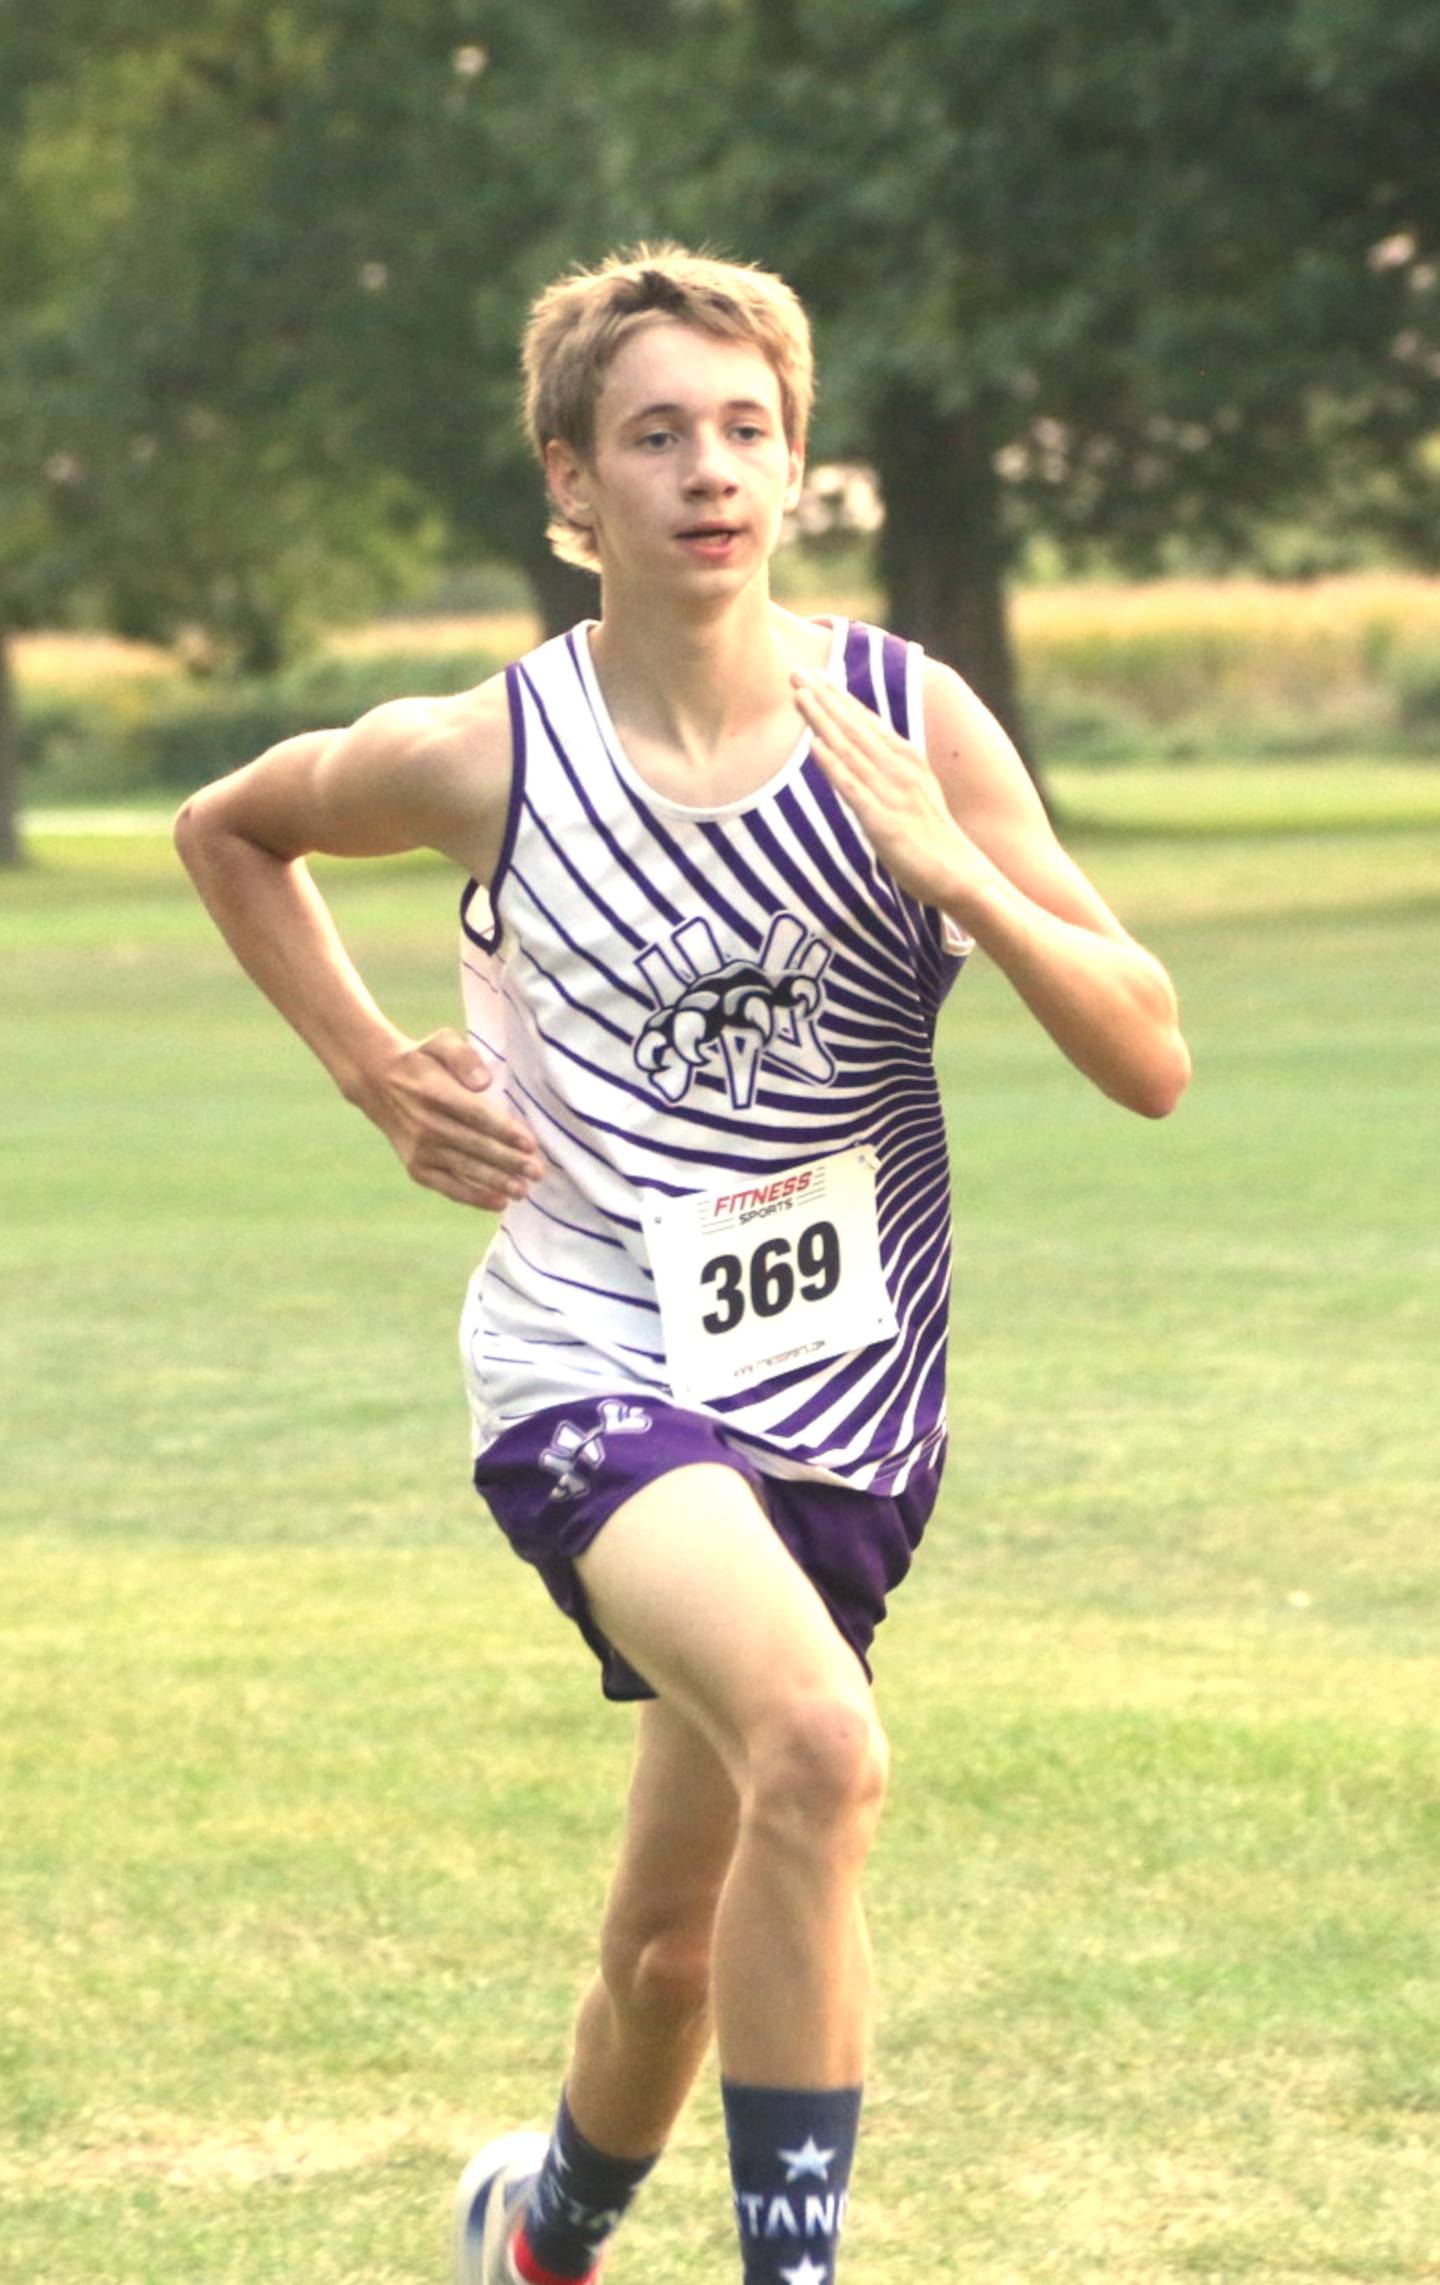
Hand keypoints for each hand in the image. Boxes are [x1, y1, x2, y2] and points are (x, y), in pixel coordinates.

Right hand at [352, 1028, 543, 1209]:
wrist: (378, 1082)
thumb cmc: (423, 1061)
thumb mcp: (440, 1042)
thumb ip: (464, 1057)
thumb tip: (484, 1083)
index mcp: (434, 1092)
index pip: (475, 1114)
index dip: (504, 1130)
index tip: (531, 1143)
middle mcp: (425, 1124)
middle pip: (474, 1146)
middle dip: (509, 1162)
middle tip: (538, 1172)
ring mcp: (419, 1150)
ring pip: (464, 1169)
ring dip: (496, 1182)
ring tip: (524, 1191)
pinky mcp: (416, 1168)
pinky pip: (448, 1187)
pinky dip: (473, 1197)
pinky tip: (499, 1203)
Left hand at [792, 667, 977, 911]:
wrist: (960, 874)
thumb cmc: (933, 838)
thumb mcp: (913, 794)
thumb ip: (889, 774)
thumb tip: (864, 761)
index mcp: (908, 759)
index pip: (867, 720)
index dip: (839, 696)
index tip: (815, 672)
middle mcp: (900, 768)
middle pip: (855, 725)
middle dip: (825, 696)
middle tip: (797, 670)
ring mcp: (892, 792)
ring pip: (850, 748)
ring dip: (823, 720)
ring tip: (800, 694)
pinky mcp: (883, 820)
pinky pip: (853, 788)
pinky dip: (833, 765)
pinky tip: (814, 746)